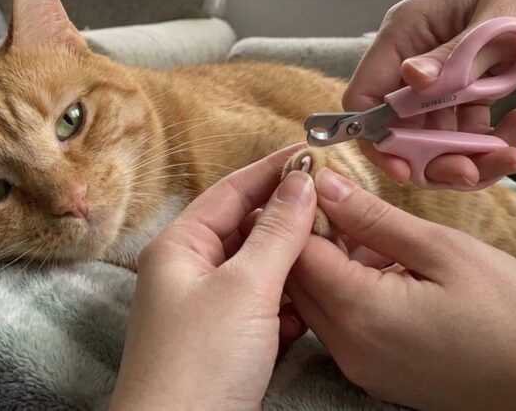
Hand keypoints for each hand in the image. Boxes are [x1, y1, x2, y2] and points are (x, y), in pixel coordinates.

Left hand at [110, 146, 315, 410]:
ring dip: (294, 264)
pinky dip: (289, 304)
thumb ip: (277, 232)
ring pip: (259, 271)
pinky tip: (314, 305)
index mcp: (179, 246)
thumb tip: (302, 182)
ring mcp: (207, 310)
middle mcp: (189, 272)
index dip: (274, 170)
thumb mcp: (245, 288)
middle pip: (247, 228)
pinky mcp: (225, 344)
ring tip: (336, 252)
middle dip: (290, 220)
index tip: (315, 153)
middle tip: (336, 206)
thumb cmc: (198, 364)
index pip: (232, 191)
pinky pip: (263, 308)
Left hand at [285, 168, 515, 410]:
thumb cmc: (515, 313)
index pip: (295, 252)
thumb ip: (374, 219)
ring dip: (333, 263)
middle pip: (298, 280)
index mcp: (362, 313)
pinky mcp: (375, 375)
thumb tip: (326, 186)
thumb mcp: (444, 249)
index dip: (300, 210)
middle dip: (310, 234)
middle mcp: (348, 348)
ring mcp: (360, 368)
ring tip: (378, 235)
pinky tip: (389, 269)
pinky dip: (350, 291)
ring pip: (317, 302)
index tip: (320, 178)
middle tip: (348, 200)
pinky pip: (341, 325)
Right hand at [346, 0, 515, 187]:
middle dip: (433, 157)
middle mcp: (416, 55)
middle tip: (471, 172)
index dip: (379, 138)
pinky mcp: (470, 86)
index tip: (408, 171)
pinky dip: (489, 141)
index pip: (366, 96)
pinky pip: (465, 130)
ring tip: (512, 155)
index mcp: (407, 31)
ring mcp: (442, 73)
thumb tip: (409, 78)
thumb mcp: (502, 19)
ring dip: (468, 156)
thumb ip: (455, 55)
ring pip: (435, 137)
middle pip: (400, 127)